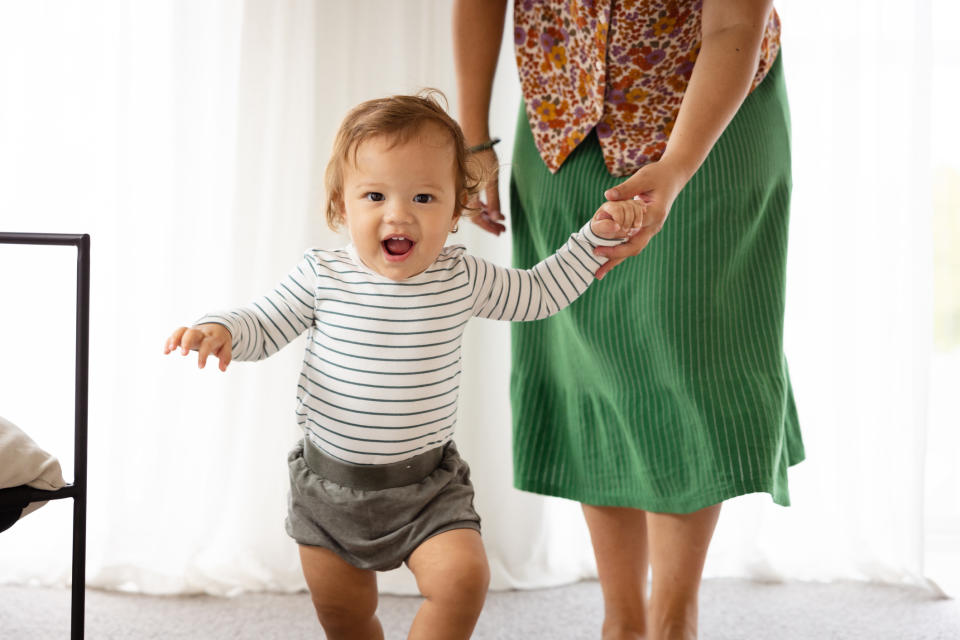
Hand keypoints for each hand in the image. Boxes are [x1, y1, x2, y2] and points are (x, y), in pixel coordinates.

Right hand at [163, 323, 232, 370]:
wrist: (217, 326)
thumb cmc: (220, 340)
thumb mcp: (226, 347)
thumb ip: (225, 357)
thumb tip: (222, 369)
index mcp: (213, 337)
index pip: (207, 344)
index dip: (203, 355)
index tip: (200, 367)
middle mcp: (201, 333)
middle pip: (192, 333)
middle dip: (186, 342)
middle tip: (183, 354)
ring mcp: (192, 332)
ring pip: (182, 330)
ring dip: (174, 339)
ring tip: (170, 350)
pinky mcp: (184, 333)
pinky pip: (175, 334)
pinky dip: (169, 341)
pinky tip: (166, 352)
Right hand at [465, 147, 505, 234]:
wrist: (473, 136)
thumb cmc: (482, 157)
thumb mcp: (492, 181)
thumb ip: (494, 201)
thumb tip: (497, 218)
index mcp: (466, 196)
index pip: (478, 219)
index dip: (489, 227)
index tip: (501, 232)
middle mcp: (461, 195)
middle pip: (475, 216)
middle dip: (490, 222)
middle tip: (502, 228)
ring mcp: (462, 189)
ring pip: (474, 208)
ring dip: (487, 214)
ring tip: (500, 218)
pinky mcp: (464, 183)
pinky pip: (471, 199)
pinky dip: (482, 205)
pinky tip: (490, 207)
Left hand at [593, 158, 687, 279]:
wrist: (672, 178)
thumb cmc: (658, 175)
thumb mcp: (643, 177)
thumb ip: (626, 188)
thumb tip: (607, 196)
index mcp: (655, 213)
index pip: (635, 228)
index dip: (616, 235)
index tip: (600, 238)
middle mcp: (654, 226)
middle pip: (634, 247)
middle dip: (615, 256)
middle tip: (597, 262)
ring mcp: (650, 230)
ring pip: (633, 249)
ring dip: (616, 260)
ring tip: (599, 272)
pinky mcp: (645, 230)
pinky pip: (631, 244)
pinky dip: (619, 252)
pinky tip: (606, 260)